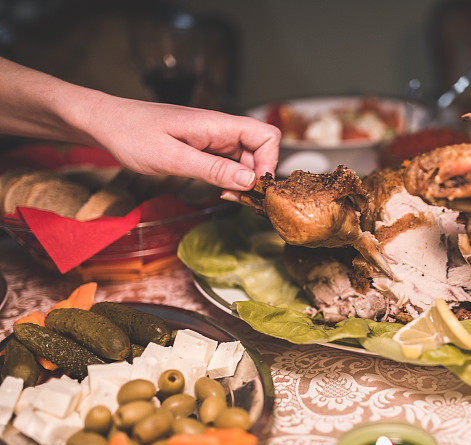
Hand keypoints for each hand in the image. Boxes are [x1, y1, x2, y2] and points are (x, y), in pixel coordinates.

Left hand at [86, 96, 280, 191]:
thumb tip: (250, 181)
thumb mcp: (171, 158)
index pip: (266, 136)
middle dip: (257, 177)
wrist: (106, 123)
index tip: (252, 186)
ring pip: (247, 159)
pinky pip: (230, 163)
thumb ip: (213, 169)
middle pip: (260, 150)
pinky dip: (230, 179)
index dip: (268, 162)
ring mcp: (214, 139)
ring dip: (244, 181)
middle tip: (238, 199)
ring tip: (227, 197)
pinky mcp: (205, 148)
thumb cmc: (132, 135)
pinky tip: (218, 190)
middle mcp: (220, 130)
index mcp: (216, 125)